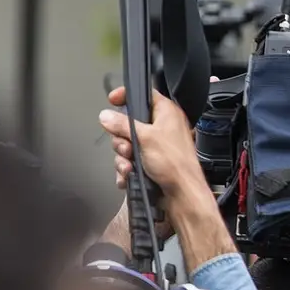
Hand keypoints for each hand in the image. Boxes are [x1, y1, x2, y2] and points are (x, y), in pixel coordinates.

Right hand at [100, 87, 233, 271]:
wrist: (183, 195)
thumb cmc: (174, 164)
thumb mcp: (145, 138)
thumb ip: (122, 124)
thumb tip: (106, 116)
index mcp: (167, 113)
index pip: (145, 94)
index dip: (127, 95)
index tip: (112, 99)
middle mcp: (162, 128)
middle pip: (129, 123)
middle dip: (122, 138)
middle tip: (126, 147)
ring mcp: (156, 146)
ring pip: (128, 144)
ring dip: (123, 157)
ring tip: (130, 166)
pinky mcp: (151, 163)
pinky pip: (131, 161)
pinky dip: (127, 168)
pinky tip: (128, 175)